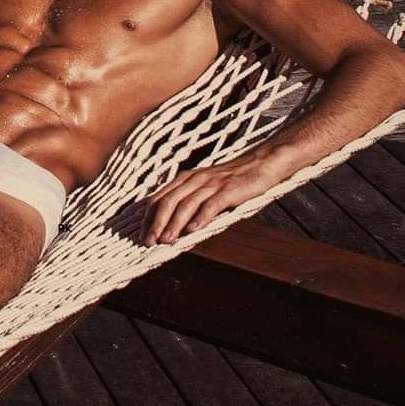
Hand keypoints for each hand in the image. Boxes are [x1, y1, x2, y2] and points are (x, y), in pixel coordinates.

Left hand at [142, 147, 290, 246]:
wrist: (262, 162)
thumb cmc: (232, 180)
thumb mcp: (205, 187)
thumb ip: (189, 202)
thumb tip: (172, 227)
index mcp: (185, 179)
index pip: (159, 199)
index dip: (148, 218)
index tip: (142, 236)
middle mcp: (195, 179)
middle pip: (168, 202)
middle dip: (156, 223)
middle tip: (148, 242)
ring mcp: (212, 184)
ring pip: (186, 204)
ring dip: (174, 224)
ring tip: (166, 241)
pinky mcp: (229, 189)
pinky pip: (211, 204)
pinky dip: (201, 218)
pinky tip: (193, 231)